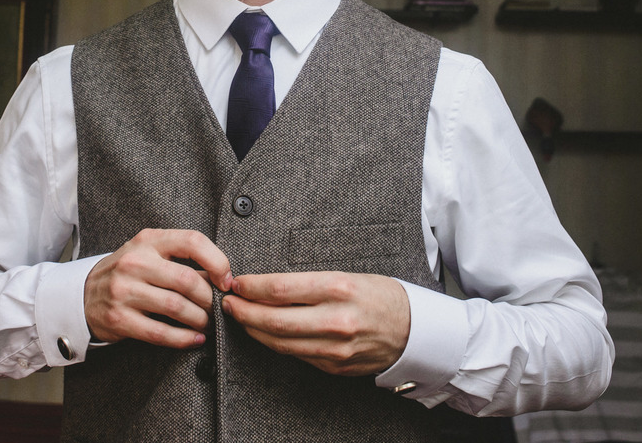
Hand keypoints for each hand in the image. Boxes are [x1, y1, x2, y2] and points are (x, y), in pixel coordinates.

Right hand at [84, 228, 231, 348]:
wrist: (83, 295)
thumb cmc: (127, 273)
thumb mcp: (150, 255)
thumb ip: (181, 261)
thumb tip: (222, 278)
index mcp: (149, 241)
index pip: (192, 241)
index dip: (217, 261)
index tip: (226, 281)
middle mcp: (135, 262)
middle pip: (187, 280)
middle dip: (210, 299)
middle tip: (217, 309)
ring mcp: (124, 290)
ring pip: (176, 307)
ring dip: (200, 320)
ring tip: (207, 324)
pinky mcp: (119, 318)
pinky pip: (160, 333)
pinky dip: (183, 339)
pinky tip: (194, 339)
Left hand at [222, 271, 409, 375]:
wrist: (414, 330)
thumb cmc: (379, 295)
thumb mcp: (348, 276)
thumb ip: (309, 283)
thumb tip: (267, 286)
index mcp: (338, 288)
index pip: (280, 289)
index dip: (251, 287)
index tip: (236, 283)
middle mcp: (336, 320)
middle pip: (274, 320)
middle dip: (243, 311)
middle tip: (227, 303)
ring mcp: (334, 348)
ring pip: (280, 342)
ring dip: (253, 330)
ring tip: (240, 317)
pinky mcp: (334, 366)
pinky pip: (295, 354)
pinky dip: (274, 343)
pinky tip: (264, 333)